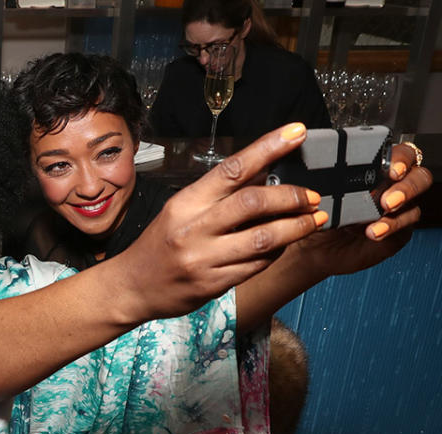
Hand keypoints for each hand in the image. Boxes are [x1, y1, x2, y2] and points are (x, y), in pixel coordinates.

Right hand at [112, 123, 325, 323]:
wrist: (132, 287)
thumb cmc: (159, 245)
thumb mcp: (180, 211)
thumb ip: (218, 195)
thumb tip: (262, 172)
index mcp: (185, 203)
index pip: (232, 169)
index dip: (268, 148)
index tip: (297, 133)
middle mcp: (192, 229)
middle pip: (253, 202)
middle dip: (291, 197)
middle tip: (312, 196)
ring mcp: (202, 260)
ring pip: (262, 239)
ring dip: (296, 228)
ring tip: (314, 219)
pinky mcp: (212, 285)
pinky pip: (255, 266)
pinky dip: (277, 253)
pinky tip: (285, 245)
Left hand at [286, 142, 431, 276]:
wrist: (314, 249)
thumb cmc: (316, 216)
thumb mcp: (316, 195)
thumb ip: (323, 179)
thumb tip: (318, 170)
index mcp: (374, 168)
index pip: (399, 154)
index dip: (400, 159)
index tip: (391, 168)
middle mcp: (390, 184)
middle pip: (416, 175)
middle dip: (406, 185)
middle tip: (388, 198)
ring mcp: (397, 206)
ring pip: (415, 199)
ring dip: (402, 203)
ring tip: (384, 210)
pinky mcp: (400, 227)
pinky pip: (407, 221)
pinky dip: (392, 225)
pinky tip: (374, 231)